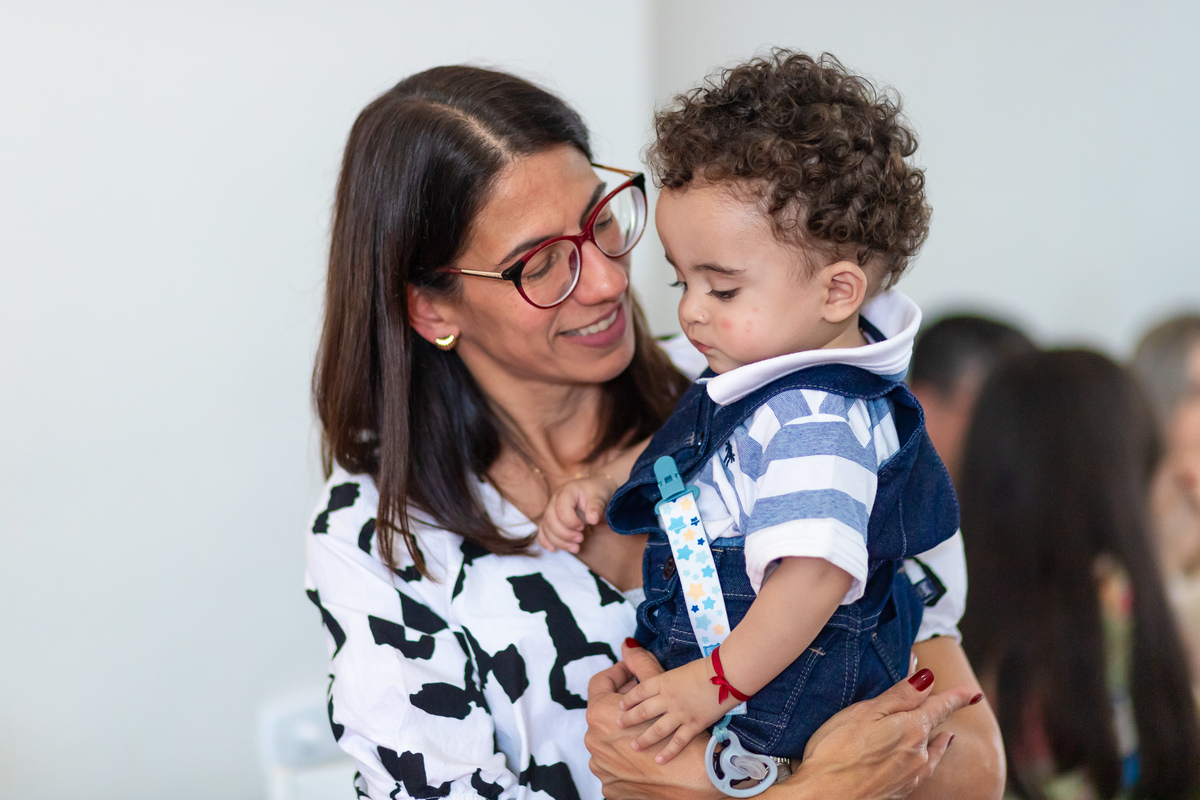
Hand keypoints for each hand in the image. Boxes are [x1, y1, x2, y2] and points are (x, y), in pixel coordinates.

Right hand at [537, 475, 615, 553]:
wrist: (594, 490)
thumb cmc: (597, 492)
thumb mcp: (600, 497)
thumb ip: (596, 507)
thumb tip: (593, 520)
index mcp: (567, 491)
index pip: (561, 508)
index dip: (570, 521)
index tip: (583, 527)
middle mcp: (555, 499)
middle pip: (550, 519)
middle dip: (564, 534)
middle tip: (581, 539)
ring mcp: (551, 509)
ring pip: (546, 527)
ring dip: (558, 541)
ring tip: (576, 548)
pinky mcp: (552, 518)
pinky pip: (543, 530)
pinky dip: (546, 541)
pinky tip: (554, 549)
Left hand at [618, 656, 737, 762]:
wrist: (726, 675)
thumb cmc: (705, 668)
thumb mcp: (678, 669)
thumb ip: (661, 675)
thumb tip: (639, 661)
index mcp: (663, 681)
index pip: (639, 692)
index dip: (628, 699)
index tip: (621, 706)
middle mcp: (668, 698)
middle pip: (643, 711)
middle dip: (629, 719)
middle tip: (619, 725)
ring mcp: (680, 713)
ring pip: (656, 729)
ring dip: (644, 739)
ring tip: (634, 746)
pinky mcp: (694, 725)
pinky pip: (678, 742)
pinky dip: (668, 752)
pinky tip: (659, 760)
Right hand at [792, 668, 978, 799]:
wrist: (825, 799)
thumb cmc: (836, 752)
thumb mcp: (865, 712)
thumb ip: (899, 694)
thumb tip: (927, 676)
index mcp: (911, 728)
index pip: (940, 706)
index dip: (957, 696)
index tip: (972, 692)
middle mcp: (918, 752)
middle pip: (933, 724)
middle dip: (936, 711)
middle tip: (943, 699)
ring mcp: (911, 774)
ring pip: (929, 748)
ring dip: (934, 737)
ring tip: (944, 733)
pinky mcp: (901, 790)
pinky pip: (924, 767)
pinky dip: (930, 757)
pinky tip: (927, 759)